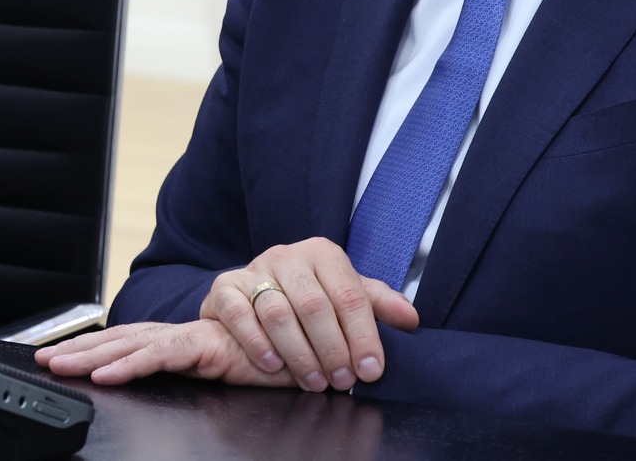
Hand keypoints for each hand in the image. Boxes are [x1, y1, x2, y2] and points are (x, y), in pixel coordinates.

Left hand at [34, 318, 297, 386]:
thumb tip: (163, 382)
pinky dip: (127, 365)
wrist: (309, 343)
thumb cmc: (270, 356)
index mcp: (178, 339)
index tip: (60, 356)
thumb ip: (197, 369)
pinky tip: (104, 375)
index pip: (127, 341)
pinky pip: (158, 356)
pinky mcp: (202, 347)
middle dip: (78, 349)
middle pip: (117, 340)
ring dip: (90, 356)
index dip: (93, 347)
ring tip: (58, 366)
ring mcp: (188, 338)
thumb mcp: (221, 369)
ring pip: (127, 345)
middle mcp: (178, 335)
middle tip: (40, 360)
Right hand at [198, 238, 418, 390]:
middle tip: (342, 381)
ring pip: (277, 312)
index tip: (371, 370)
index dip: (363, 336)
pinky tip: (274, 365)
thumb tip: (411, 319)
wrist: (254, 291)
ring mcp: (253, 269)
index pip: (349, 295)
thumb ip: (376, 305)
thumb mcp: (344, 295)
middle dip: (332, 349)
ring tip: (314, 382)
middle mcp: (286, 255)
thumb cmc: (308, 296)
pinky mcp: (224, 287)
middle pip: (314, 305)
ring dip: (299, 354)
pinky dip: (257, 343)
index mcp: (322, 253)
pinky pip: (239, 314)